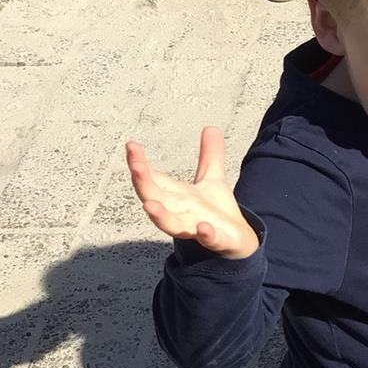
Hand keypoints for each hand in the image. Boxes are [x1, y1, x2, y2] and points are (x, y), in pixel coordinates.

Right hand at [125, 127, 259, 258]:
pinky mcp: (215, 240)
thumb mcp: (213, 179)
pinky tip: (203, 227)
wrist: (236, 241)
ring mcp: (194, 227)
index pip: (152, 178)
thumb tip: (210, 127)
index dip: (139, 163)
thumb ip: (210, 155)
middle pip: (153, 198)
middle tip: (135, 167)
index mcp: (174, 196)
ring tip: (150, 206)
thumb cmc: (215, 212)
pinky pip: (208, 239)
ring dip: (159, 216)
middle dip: (143, 184)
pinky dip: (205, 234)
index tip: (131, 145)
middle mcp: (178, 212)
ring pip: (170, 224)